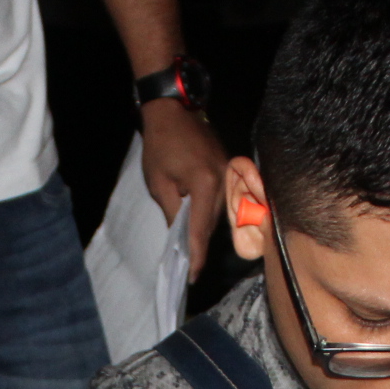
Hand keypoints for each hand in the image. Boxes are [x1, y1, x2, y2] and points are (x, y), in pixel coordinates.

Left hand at [138, 99, 225, 277]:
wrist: (174, 110)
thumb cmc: (160, 145)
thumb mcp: (159, 184)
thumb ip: (173, 213)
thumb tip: (181, 238)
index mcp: (205, 184)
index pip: (201, 230)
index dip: (196, 256)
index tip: (192, 278)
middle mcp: (224, 181)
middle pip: (213, 224)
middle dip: (201, 245)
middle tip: (188, 267)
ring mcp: (230, 173)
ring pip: (220, 213)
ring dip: (206, 228)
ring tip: (192, 248)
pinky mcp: (229, 168)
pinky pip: (222, 199)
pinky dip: (211, 213)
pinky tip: (199, 222)